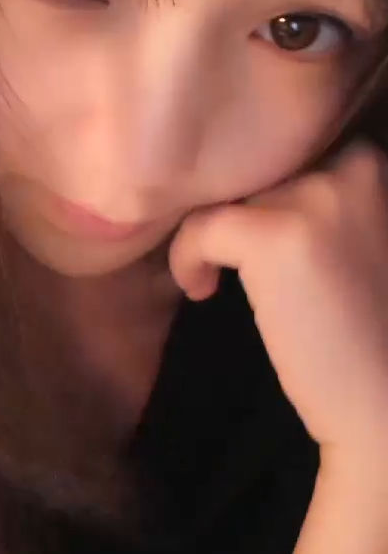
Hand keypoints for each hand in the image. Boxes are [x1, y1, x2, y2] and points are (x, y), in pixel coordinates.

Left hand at [169, 143, 387, 459]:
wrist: (386, 409)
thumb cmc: (369, 330)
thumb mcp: (358, 237)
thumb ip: (323, 198)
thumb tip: (248, 178)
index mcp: (374, 161)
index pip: (290, 144)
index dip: (261, 187)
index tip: (251, 229)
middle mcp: (353, 165)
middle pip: (256, 164)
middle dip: (238, 209)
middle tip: (232, 255)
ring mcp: (316, 197)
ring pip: (226, 193)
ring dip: (213, 234)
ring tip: (221, 278)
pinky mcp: (276, 236)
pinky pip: (201, 227)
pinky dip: (187, 257)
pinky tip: (202, 290)